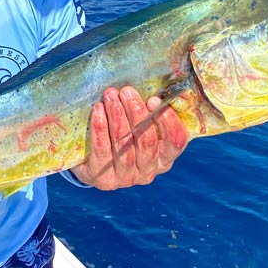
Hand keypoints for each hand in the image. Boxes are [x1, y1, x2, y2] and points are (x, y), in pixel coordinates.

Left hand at [70, 86, 187, 190]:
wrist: (91, 161)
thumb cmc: (122, 135)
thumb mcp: (140, 125)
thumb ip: (151, 111)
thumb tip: (161, 87)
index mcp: (164, 158)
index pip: (175, 142)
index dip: (167, 121)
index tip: (153, 99)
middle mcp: (148, 171)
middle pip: (147, 141)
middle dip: (137, 112)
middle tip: (126, 91)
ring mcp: (126, 178)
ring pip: (124, 145)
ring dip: (117, 116)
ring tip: (110, 96)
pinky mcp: (104, 179)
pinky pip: (103, 151)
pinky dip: (100, 128)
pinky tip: (98, 110)